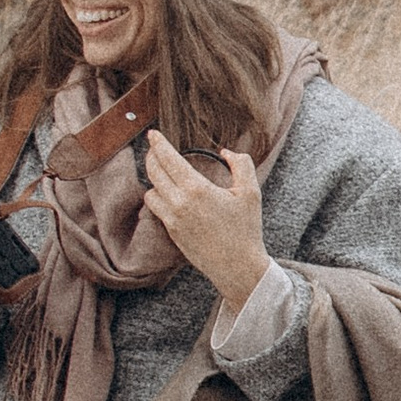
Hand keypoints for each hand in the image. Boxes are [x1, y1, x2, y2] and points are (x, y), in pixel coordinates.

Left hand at [143, 130, 272, 314]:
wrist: (237, 266)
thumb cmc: (246, 229)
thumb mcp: (250, 192)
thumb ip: (241, 164)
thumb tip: (225, 152)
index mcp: (197, 189)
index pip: (169, 160)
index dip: (158, 144)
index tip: (152, 134)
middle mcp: (179, 203)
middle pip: (154, 173)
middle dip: (151, 157)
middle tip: (154, 148)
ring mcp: (172, 220)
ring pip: (150, 192)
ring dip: (154, 180)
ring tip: (162, 172)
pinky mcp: (172, 233)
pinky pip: (157, 209)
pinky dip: (158, 197)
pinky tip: (167, 193)